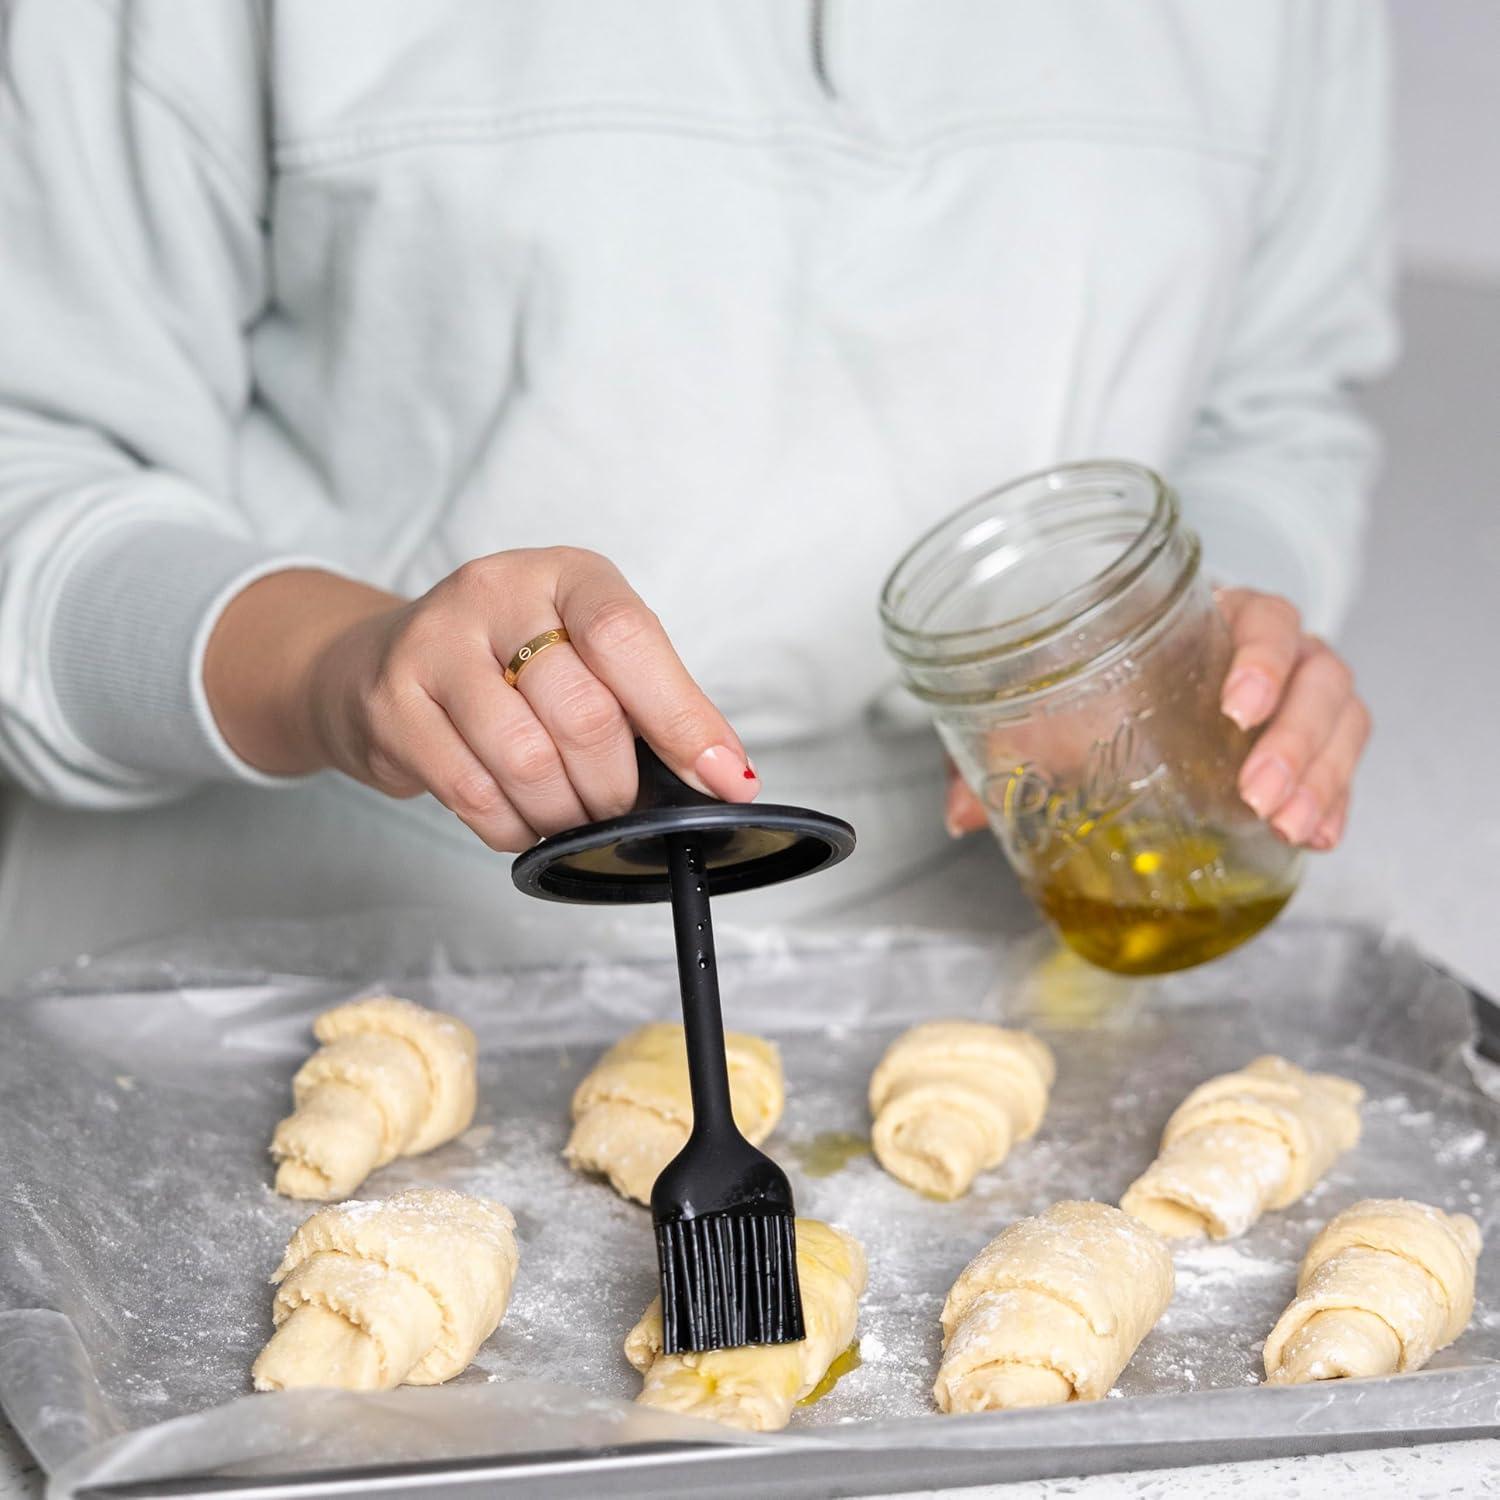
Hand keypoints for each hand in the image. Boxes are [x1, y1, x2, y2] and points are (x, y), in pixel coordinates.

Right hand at [203, 549, 757, 850]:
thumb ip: (657, 704)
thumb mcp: (591, 655)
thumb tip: (729, 777)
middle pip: (583, 712)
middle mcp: (497, 592)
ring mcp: (434, 643)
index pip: (628, 639)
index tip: (724, 781)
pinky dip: (513, 828)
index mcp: (566, 574)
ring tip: (569, 816)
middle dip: (615, 786)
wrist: (379, 662)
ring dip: (564, 813)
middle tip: (617, 806)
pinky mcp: (392, 704)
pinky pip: (472, 792)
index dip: (682, 719)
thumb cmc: (510, 663)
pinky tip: (522, 821)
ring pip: (527, 760)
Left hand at [941, 587, 1369, 850]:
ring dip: (1322, 774)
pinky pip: (1343, 761)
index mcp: (1210, 617)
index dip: (1261, 657)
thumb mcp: (1045, 703)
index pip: (1264, 615)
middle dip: (1297, 738)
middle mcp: (1266, 648)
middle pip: (1320, 673)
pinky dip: (1337, 797)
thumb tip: (963, 814)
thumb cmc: (1093, 679)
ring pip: (1343, 716)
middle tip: (1257, 795)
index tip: (1234, 707)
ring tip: (1290, 827)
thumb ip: (1001, 745)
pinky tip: (1318, 835)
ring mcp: (1293, 694)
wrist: (1125, 682)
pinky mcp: (1303, 742)